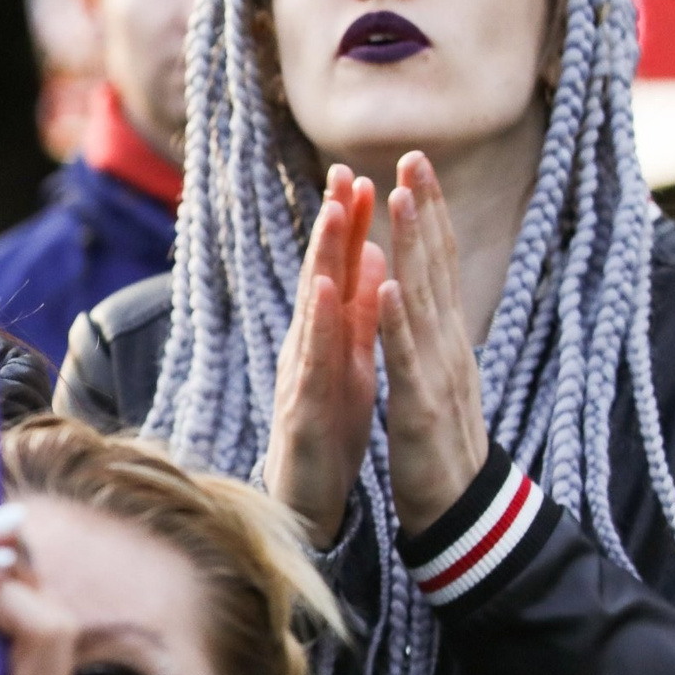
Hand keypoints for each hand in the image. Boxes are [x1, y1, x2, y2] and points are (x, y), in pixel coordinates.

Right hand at [262, 165, 382, 547]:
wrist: (306, 501)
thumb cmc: (329, 431)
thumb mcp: (351, 365)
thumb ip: (358, 315)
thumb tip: (374, 263)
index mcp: (329, 337)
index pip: (340, 272)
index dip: (351, 226)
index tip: (362, 176)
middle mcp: (308, 347)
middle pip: (321, 276)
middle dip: (334, 224)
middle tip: (344, 173)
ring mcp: (301, 375)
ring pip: (312, 308)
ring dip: (323, 258)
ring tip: (335, 214)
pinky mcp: (304, 408)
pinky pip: (313, 359)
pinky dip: (319, 321)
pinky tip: (325, 290)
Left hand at [378, 153, 489, 536]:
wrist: (458, 510)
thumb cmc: (439, 443)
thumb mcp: (433, 375)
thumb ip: (427, 330)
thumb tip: (417, 285)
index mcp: (444, 338)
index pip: (435, 265)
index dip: (427, 215)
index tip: (416, 166)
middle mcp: (446, 346)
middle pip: (436, 268)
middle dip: (425, 212)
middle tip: (416, 157)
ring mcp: (438, 374)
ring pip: (424, 299)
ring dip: (414, 248)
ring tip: (403, 200)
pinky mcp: (420, 407)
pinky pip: (406, 358)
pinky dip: (398, 321)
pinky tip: (389, 287)